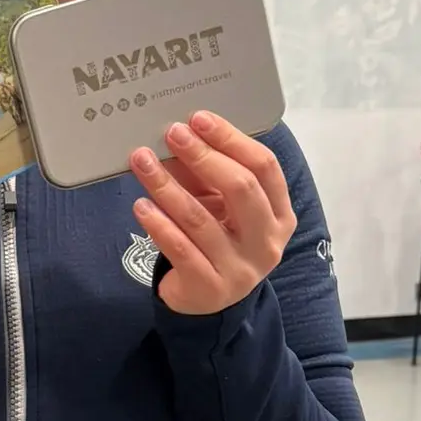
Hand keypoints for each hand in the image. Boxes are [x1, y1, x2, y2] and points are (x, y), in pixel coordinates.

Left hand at [128, 112, 294, 316]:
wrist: (206, 301)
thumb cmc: (217, 242)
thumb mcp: (219, 207)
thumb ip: (205, 176)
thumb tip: (177, 135)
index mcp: (279, 214)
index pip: (264, 167)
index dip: (231, 139)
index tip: (199, 119)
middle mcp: (267, 242)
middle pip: (241, 188)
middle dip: (204, 156)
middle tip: (172, 134)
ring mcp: (241, 269)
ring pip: (202, 219)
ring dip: (168, 186)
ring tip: (142, 162)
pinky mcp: (209, 289)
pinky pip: (181, 249)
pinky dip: (159, 224)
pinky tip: (141, 205)